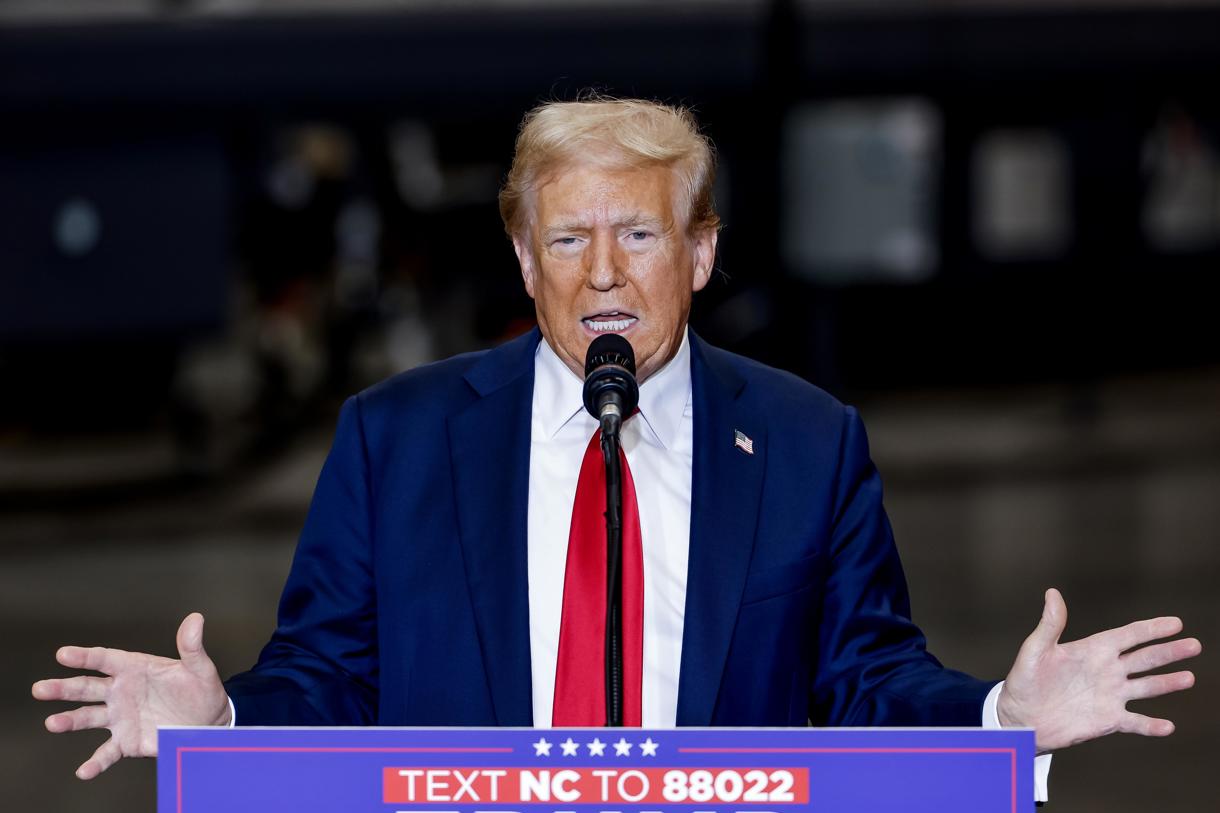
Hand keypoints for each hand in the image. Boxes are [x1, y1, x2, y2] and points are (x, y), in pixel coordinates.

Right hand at [31, 612, 230, 778]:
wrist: (209, 720)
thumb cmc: (200, 689)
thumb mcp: (199, 667)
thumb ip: (192, 647)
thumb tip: (195, 619)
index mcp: (134, 668)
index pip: (105, 659)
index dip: (85, 656)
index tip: (63, 654)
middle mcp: (120, 691)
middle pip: (87, 687)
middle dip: (63, 688)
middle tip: (40, 689)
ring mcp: (120, 717)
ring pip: (88, 717)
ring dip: (70, 720)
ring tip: (53, 723)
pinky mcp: (126, 741)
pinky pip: (107, 752)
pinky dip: (96, 762)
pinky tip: (84, 771)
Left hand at [997, 588, 1200, 752]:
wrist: (1020, 716)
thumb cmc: (1025, 680)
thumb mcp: (1035, 649)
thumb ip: (1050, 624)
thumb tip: (1052, 592)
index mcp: (1093, 650)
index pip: (1129, 635)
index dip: (1151, 629)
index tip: (1176, 623)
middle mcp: (1107, 670)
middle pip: (1145, 658)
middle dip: (1170, 652)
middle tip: (1194, 645)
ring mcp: (1110, 695)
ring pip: (1147, 687)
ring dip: (1168, 683)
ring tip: (1189, 678)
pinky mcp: (1108, 720)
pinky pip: (1135, 722)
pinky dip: (1151, 725)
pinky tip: (1168, 726)